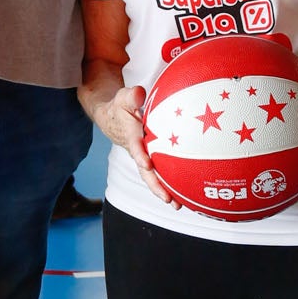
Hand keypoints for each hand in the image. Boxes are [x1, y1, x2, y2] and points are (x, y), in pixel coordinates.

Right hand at [88, 82, 175, 205]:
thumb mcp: (123, 97)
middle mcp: (137, 151)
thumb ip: (131, 96)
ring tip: (178, 205)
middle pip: (145, 172)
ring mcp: (143, 158)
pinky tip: (185, 194)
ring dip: (164, 191)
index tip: (147, 163)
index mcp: (131, 136)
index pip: (135, 147)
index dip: (140, 155)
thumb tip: (140, 93)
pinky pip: (159, 173)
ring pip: (152, 177)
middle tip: (167, 199)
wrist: (112, 118)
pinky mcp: (150, 159)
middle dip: (155, 186)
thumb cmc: (121, 106)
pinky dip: (169, 184)